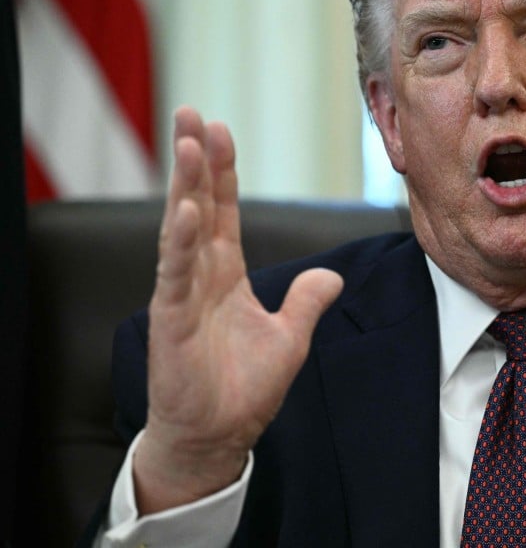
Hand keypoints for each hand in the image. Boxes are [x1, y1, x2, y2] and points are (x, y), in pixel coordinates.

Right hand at [133, 107, 343, 513]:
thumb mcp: (290, 338)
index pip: (225, 211)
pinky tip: (186, 211)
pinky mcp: (172, 321)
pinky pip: (176, 275)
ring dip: (186, 185)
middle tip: (191, 113)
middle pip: (199, 205)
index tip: (221, 129)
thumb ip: (307, 302)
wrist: (218, 435)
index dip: (224, 171)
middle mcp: (200, 275)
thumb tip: (331, 276)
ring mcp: (183, 295)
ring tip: (186, 142)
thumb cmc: (244, 388)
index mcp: (226, 274)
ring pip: (182, 228)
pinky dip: (181, 243)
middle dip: (196, 160)